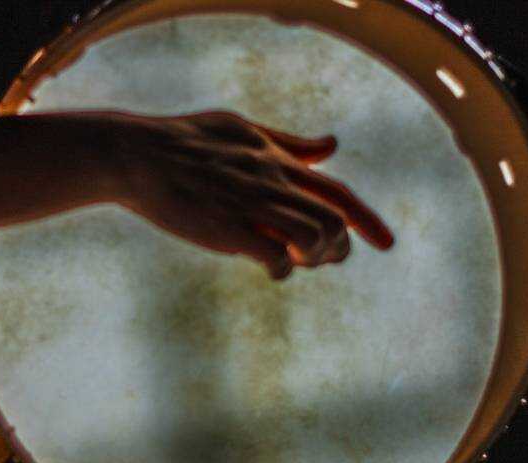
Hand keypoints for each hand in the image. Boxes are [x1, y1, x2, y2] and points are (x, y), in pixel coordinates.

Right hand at [106, 110, 393, 278]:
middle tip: (322, 259)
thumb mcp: (243, 128)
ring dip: (313, 258)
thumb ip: (288, 142)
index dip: (367, 219)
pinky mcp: (229, 229)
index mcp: (276, 160)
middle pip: (334, 220)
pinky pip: (276, 256)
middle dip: (339, 246)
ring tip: (294, 261)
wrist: (140, 155)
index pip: (337, 191)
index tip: (388, 243)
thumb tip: (331, 146)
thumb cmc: (183, 139)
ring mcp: (253, 205)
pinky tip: (268, 268)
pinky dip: (282, 269)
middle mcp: (273, 182)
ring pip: (313, 237)